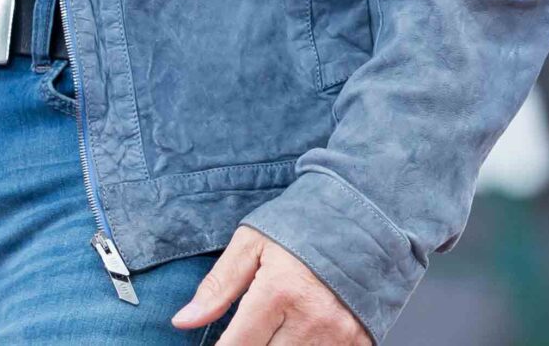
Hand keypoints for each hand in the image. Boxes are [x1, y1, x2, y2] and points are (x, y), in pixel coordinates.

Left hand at [173, 227, 368, 343]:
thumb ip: (217, 286)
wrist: (365, 215)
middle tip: (249, 331)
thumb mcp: (252, 243)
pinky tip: (295, 335)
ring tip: (271, 330)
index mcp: (279, 291)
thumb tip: (183, 321)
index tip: (217, 345)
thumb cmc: (304, 225)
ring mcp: (339, 335)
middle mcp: (311, 319)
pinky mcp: (359, 342)